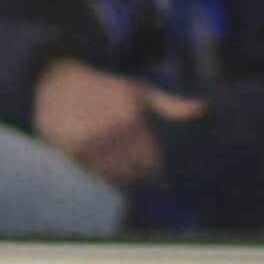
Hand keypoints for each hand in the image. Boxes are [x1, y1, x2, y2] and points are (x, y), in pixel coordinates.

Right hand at [34, 59, 169, 185]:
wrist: (60, 85)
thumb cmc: (106, 88)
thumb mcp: (140, 91)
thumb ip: (171, 105)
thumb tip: (203, 108)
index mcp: (131, 118)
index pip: (151, 158)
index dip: (156, 171)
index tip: (159, 179)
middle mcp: (111, 132)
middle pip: (132, 170)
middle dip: (139, 176)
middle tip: (140, 177)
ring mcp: (90, 144)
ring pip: (112, 175)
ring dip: (120, 178)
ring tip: (123, 173)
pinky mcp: (71, 152)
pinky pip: (91, 173)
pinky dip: (100, 175)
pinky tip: (103, 167)